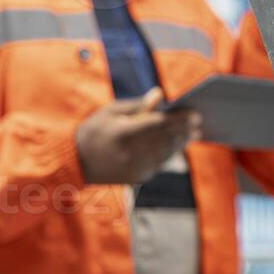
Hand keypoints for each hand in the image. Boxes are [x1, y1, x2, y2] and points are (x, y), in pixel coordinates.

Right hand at [75, 89, 201, 184]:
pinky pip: (160, 163)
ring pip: (166, 153)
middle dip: (184, 130)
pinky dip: (171, 153)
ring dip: (181, 143)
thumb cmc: (95, 130)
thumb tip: (160, 95)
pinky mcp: (137, 178)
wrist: (76, 162)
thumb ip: (138, 105)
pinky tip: (178, 145)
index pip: (158, 124)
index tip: (194, 113)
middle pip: (166, 139)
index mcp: (122, 132)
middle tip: (198, 123)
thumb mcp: (111, 112)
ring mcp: (134, 168)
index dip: (179, 119)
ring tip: (193, 133)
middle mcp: (129, 152)